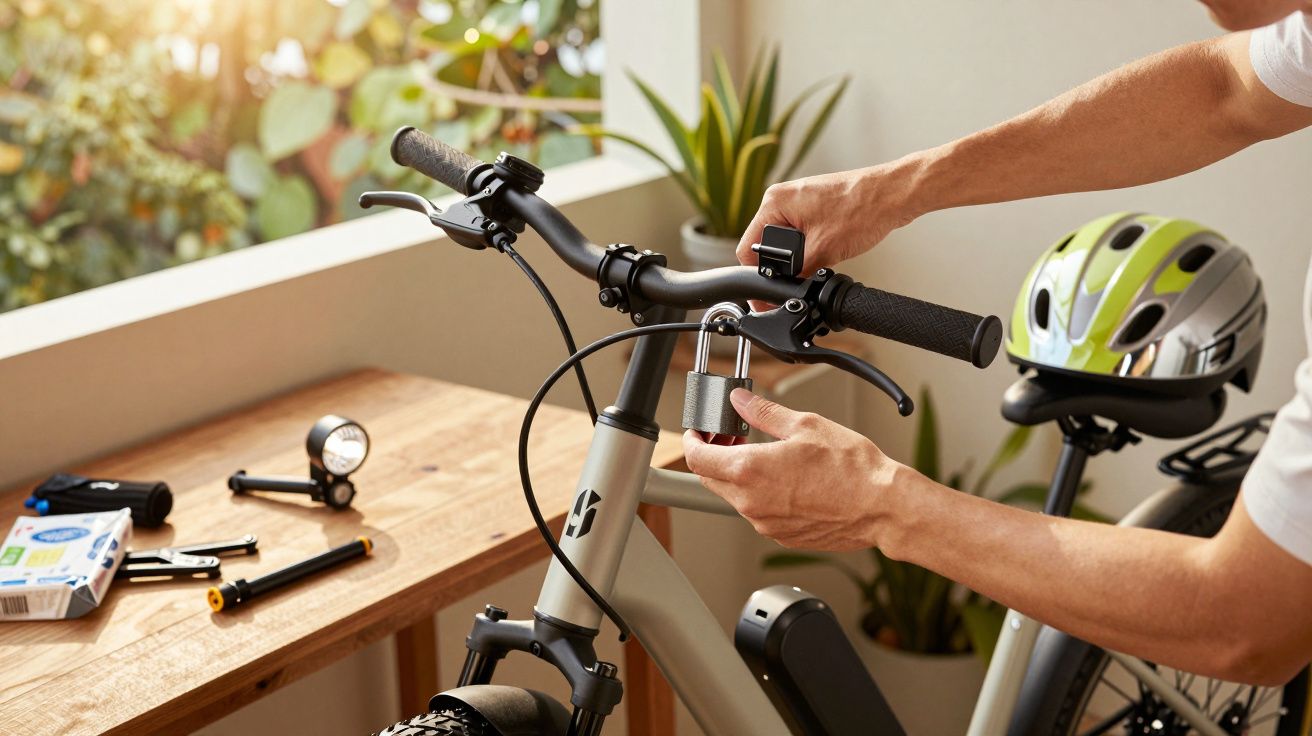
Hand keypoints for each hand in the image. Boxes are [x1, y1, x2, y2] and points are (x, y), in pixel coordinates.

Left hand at [682, 389, 913, 550]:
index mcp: (749, 470)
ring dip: (739, 476)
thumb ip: (763, 412)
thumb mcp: (804, 424)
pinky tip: (786, 480)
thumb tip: (740, 400)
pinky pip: (758, 513)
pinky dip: (761, 495)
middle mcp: (751, 502)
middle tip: (734, 437)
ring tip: (766, 456)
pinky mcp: (780, 536)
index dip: (692, 441)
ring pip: (734, 497)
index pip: (697, 458)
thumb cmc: (851, 468)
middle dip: (715, 456)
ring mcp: (764, 523)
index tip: (698, 432)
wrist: (881, 506)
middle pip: (710, 479)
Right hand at [736, 164, 918, 274]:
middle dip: (781, 266)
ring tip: (821, 257)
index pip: (749, 247)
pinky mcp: (815, 207)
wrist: (894, 195)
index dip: (757, 275)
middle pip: (767, 245)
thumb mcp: (822, 250)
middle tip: (800, 277)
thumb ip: (796, 273)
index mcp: (775, 202)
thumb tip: (787, 289)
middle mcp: (783, 198)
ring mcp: (800, 201)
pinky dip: (811, 247)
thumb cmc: (863, 209)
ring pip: (786, 242)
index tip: (767, 293)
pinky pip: (802, 234)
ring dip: (799, 257)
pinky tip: (828, 248)